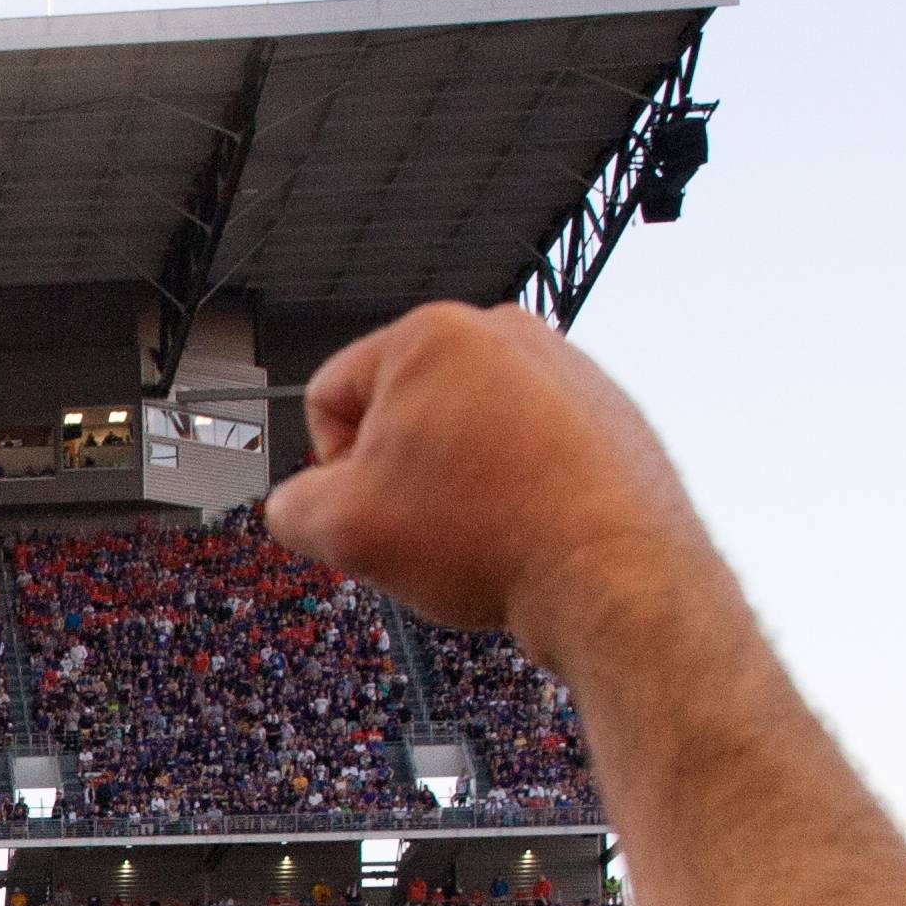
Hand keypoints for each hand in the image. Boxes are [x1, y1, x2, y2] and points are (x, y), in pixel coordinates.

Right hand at [257, 301, 714, 645]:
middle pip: (404, 410)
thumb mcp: (343, 531)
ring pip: (468, 429)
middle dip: (402, 471)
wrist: (615, 572)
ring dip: (459, 480)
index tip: (375, 511)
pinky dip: (516, 484)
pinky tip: (527, 526)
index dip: (332, 469)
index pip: (330, 397)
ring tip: (484, 530)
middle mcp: (503, 333)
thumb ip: (290, 507)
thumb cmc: (491, 537)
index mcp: (431, 335)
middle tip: (428, 527)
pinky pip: (528, 445)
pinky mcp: (606, 408)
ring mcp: (563, 366)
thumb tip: (301, 503)